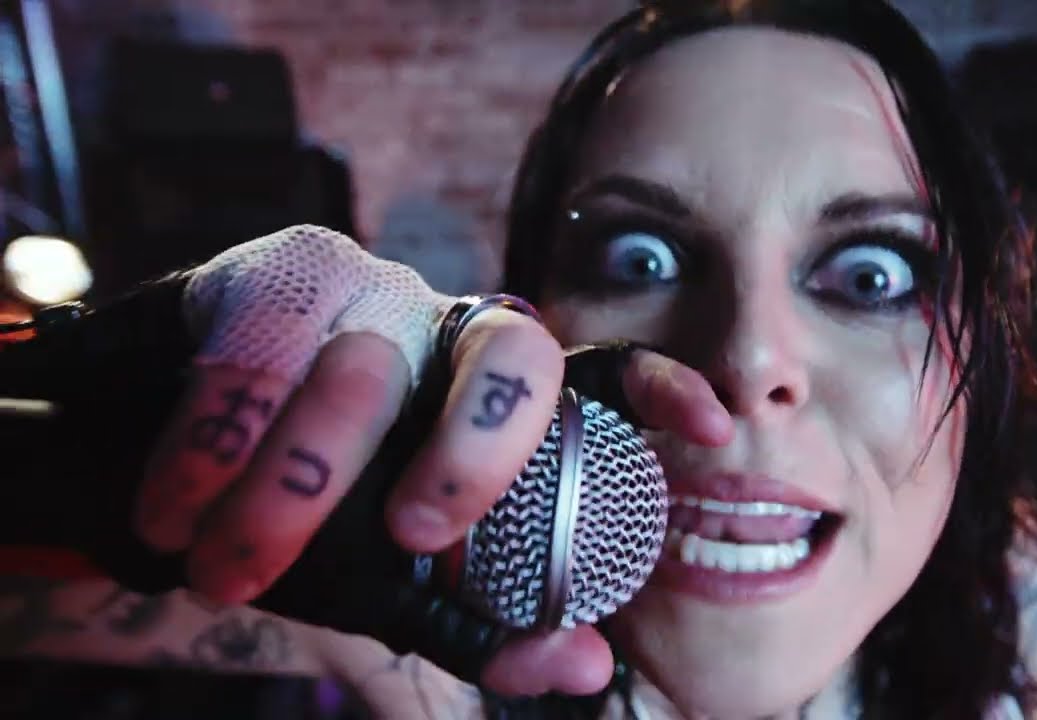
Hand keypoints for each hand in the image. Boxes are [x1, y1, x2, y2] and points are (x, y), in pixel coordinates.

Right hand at [129, 225, 732, 694]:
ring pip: (369, 375)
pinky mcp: (272, 271)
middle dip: (472, 458)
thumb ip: (480, 627)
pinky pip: (257, 359)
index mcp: (492, 402)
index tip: (718, 422)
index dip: (661, 388)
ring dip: (290, 494)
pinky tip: (175, 501)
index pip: (599, 373)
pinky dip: (210, 453)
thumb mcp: (386, 588)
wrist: (138, 463)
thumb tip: (591, 671)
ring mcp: (371, 292)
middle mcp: (450, 333)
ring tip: (226, 561)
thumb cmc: (287, 527)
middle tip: (412, 536)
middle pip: (519, 356)